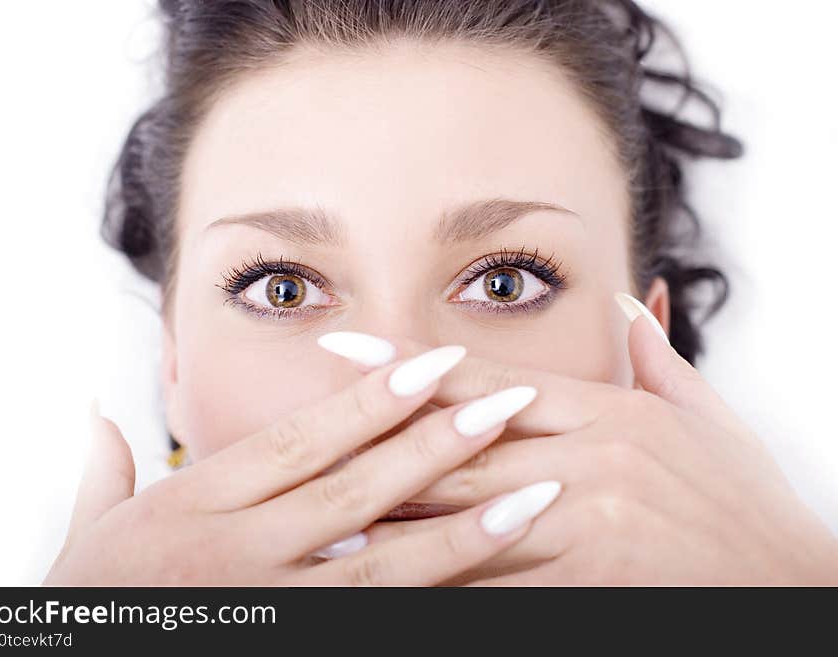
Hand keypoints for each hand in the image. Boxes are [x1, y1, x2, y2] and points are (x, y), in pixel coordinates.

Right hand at [45, 346, 562, 584]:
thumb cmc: (91, 605)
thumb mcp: (86, 536)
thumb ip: (102, 471)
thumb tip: (95, 415)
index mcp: (199, 505)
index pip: (302, 442)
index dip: (372, 400)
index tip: (435, 362)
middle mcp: (242, 554)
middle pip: (356, 490)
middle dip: (437, 444)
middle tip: (509, 403)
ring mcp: (277, 608)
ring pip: (384, 565)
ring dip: (464, 528)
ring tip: (534, 494)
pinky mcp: (301, 644)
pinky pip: (380, 621)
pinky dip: (438, 600)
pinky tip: (494, 580)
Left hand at [325, 297, 837, 583]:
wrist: (797, 585)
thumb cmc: (747, 503)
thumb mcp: (709, 419)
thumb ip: (660, 355)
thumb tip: (632, 300)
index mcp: (609, 411)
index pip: (488, 380)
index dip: (409, 364)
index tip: (346, 349)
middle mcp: (589, 456)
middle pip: (459, 441)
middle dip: (379, 435)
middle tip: (304, 430)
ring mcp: (587, 516)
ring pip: (464, 508)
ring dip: (388, 511)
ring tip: (321, 509)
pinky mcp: (590, 576)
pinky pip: (493, 576)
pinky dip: (438, 575)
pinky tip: (387, 577)